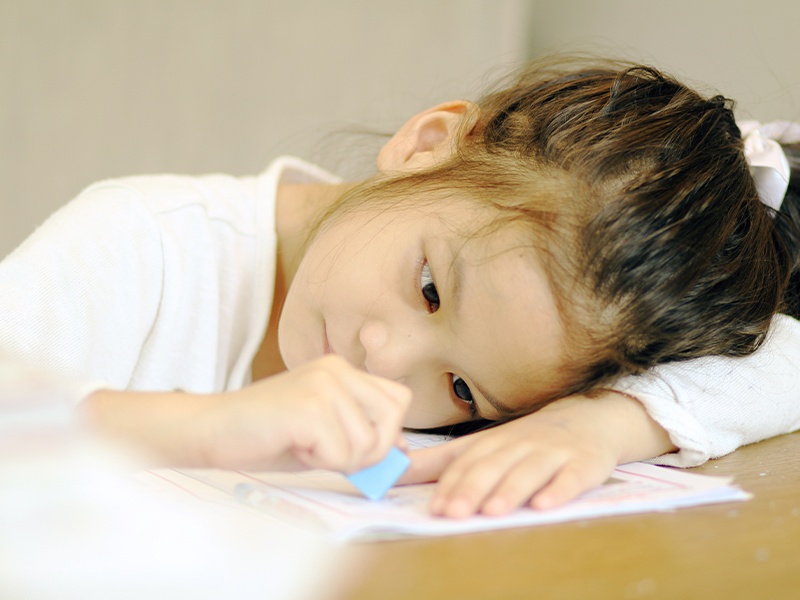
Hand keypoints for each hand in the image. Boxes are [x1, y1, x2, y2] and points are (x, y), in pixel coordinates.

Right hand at [86, 355, 410, 472]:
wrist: (210, 430)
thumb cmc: (265, 435)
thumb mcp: (323, 432)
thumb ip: (362, 433)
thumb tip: (401, 449)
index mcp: (342, 370)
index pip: (399, 400)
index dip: (386, 433)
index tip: (354, 447)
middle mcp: (337, 369)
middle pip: (393, 419)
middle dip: (369, 450)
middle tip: (328, 451)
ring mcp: (324, 384)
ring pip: (368, 443)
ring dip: (339, 459)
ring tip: (303, 444)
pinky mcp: (309, 407)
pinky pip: (342, 454)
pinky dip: (319, 462)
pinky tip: (292, 445)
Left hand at [399, 391, 674, 517]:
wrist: (589, 419)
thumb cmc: (527, 439)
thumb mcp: (482, 445)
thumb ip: (438, 462)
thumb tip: (392, 473)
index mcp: (492, 442)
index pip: (466, 462)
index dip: (450, 484)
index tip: (433, 506)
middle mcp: (520, 444)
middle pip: (493, 466)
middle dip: (472, 490)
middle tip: (453, 513)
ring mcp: (552, 452)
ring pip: (529, 472)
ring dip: (509, 491)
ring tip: (492, 510)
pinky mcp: (583, 464)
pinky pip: (571, 477)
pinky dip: (559, 491)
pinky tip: (545, 505)